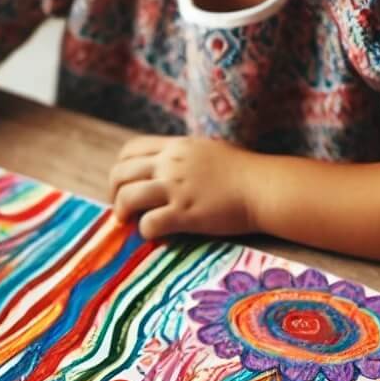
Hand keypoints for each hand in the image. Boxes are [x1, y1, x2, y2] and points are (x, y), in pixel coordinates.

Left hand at [109, 135, 258, 239]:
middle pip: (121, 173)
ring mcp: (176, 188)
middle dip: (114, 192)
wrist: (265, 187)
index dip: (120, 168)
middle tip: (120, 208)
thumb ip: (182, 155)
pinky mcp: (185, 213)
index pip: (130, 150)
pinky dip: (145, 231)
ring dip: (121, 211)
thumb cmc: (243, 171)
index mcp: (175, 146)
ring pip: (128, 197)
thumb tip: (165, 164)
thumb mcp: (207, 150)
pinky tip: (155, 234)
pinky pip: (149, 223)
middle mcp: (170, 163)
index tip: (124, 183)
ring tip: (126, 221)